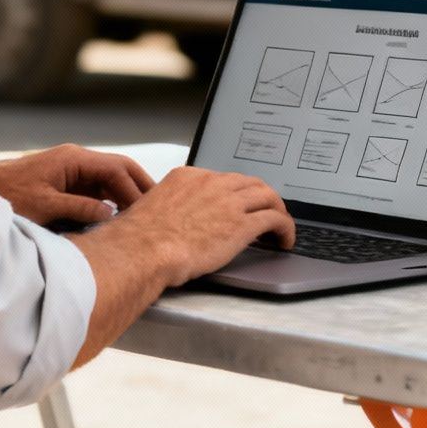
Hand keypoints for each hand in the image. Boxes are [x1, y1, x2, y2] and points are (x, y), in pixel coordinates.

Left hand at [0, 144, 153, 228]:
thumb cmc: (7, 196)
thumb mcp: (46, 206)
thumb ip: (80, 209)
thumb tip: (111, 214)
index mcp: (73, 158)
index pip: (117, 168)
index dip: (135, 188)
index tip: (148, 209)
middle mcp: (75, 161)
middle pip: (117, 169)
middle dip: (138, 186)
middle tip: (158, 207)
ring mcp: (70, 172)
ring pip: (108, 180)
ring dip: (124, 196)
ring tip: (142, 216)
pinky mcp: (64, 184)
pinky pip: (94, 190)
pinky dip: (109, 201)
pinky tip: (117, 217)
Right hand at [107, 167, 294, 285]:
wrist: (144, 250)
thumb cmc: (140, 239)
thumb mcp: (150, 211)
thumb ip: (168, 210)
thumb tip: (168, 223)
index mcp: (188, 177)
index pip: (222, 179)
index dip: (235, 193)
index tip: (239, 204)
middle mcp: (211, 183)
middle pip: (249, 183)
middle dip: (261, 197)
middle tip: (267, 211)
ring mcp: (229, 202)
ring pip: (268, 196)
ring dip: (277, 210)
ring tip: (280, 226)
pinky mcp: (242, 224)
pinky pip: (276, 219)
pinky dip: (285, 228)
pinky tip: (285, 240)